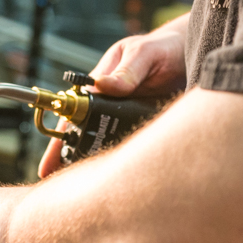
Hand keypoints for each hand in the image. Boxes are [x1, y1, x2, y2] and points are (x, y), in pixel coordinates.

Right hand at [39, 24, 187, 177]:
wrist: (193, 53)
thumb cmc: (163, 49)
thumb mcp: (145, 54)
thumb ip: (128, 71)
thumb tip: (103, 85)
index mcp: (100, 85)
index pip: (72, 115)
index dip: (59, 139)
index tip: (49, 163)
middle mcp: (109, 104)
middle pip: (83, 137)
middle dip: (69, 161)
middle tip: (60, 186)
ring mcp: (126, 118)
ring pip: (105, 146)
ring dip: (96, 165)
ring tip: (87, 193)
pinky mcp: (145, 128)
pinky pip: (130, 149)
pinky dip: (122, 165)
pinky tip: (122, 184)